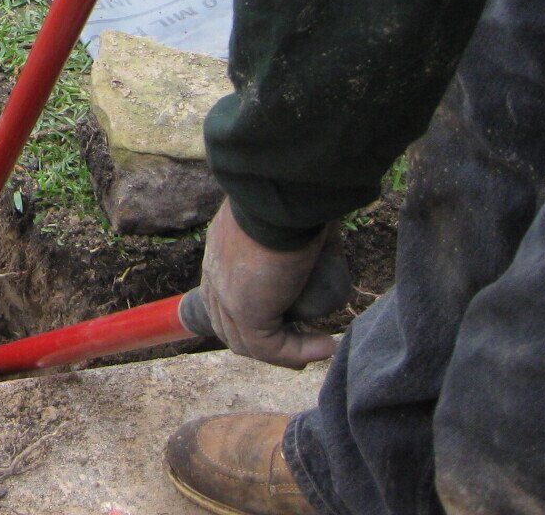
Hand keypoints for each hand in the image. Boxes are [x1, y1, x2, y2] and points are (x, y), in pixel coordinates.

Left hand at [198, 205, 341, 368]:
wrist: (282, 192)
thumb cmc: (294, 194)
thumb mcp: (292, 213)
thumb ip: (301, 229)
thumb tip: (326, 233)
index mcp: (222, 248)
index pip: (222, 293)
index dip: (246, 313)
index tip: (280, 321)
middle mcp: (217, 273)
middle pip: (228, 323)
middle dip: (262, 342)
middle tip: (299, 348)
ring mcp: (227, 294)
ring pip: (247, 341)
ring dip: (285, 353)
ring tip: (318, 348)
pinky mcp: (246, 311)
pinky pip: (272, 346)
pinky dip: (301, 352)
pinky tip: (328, 345)